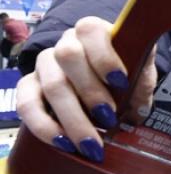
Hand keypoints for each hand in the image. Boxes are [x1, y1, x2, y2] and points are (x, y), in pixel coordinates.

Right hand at [15, 17, 156, 163]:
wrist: (102, 88)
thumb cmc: (122, 77)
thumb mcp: (139, 76)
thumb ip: (140, 84)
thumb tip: (135, 111)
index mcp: (93, 32)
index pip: (90, 30)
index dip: (104, 56)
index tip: (121, 82)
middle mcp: (65, 44)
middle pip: (67, 56)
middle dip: (90, 91)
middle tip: (109, 118)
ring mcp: (44, 65)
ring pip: (50, 84)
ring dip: (72, 117)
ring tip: (90, 142)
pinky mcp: (27, 87)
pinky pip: (26, 105)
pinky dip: (45, 127)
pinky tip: (64, 143)